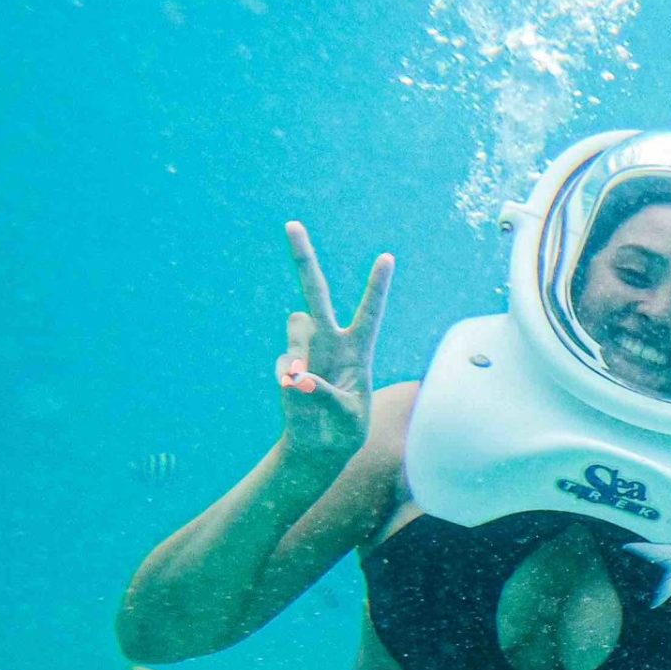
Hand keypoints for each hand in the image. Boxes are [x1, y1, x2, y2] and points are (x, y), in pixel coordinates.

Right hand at [277, 221, 392, 464]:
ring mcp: (305, 349)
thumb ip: (327, 395)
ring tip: (308, 384)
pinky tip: (297, 397)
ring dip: (299, 350)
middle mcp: (332, 341)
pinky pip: (283, 363)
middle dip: (304, 259)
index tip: (387, 257)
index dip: (377, 286)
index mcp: (359, 350)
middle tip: (292, 224)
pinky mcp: (286, 362)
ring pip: (296, 326)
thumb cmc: (345, 430)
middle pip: (317, 293)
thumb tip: (298, 377)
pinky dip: (288, 380)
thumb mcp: (348, 417)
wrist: (319, 445)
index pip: (370, 312)